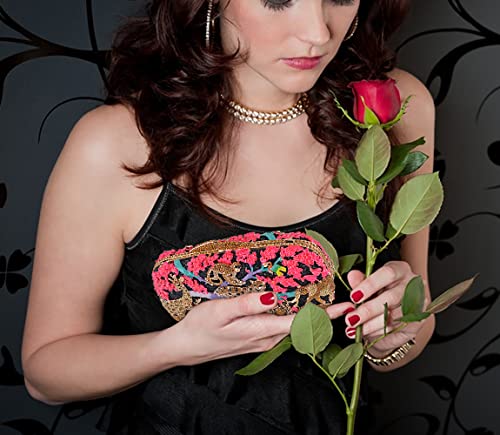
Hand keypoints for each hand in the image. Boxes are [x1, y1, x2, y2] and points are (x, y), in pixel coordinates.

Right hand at [173, 292, 353, 364]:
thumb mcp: (220, 311)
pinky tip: (293, 304)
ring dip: (309, 314)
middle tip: (338, 296)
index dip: (324, 315)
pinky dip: (294, 317)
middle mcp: (266, 338)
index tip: (344, 307)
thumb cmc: (201, 327)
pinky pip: (282, 327)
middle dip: (322, 313)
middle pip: (301, 325)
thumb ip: (247, 304)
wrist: (186, 347)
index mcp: (261, 330)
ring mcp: (262, 340)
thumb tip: (273, 297)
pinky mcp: (256, 338)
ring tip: (322, 296)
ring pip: (293, 327)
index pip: (301, 323)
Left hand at [333, 261, 428, 354]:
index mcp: (400, 269)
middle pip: (391, 297)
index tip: (354, 296)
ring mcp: (418, 302)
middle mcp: (412, 284)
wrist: (397, 315)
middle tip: (351, 319)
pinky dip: (380, 331)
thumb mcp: (369, 286)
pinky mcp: (419, 319)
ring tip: (356, 329)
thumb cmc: (380, 294)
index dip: (370, 285)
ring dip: (372, 324)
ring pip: (395, 315)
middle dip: (368, 310)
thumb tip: (352, 276)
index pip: (388, 273)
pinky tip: (367, 333)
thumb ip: (361, 281)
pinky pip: (398, 327)